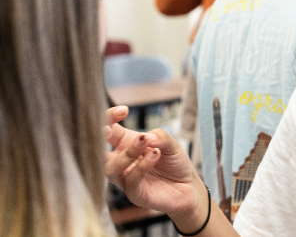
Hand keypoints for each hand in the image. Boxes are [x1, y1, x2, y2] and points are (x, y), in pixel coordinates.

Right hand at [103, 106, 206, 220]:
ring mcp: (125, 178)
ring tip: (145, 142)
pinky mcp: (134, 193)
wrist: (188, 187)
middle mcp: (121, 160)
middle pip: (98, 150)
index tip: (123, 110)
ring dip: (128, 153)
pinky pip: (131, 180)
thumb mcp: (172, 144)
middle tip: (110, 128)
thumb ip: (160, 137)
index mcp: (126, 143)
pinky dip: (142, 166)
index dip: (109, 118)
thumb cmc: (175, 163)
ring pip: (111, 167)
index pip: (108, 129)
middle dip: (100, 138)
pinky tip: (154, 155)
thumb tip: (146, 137)